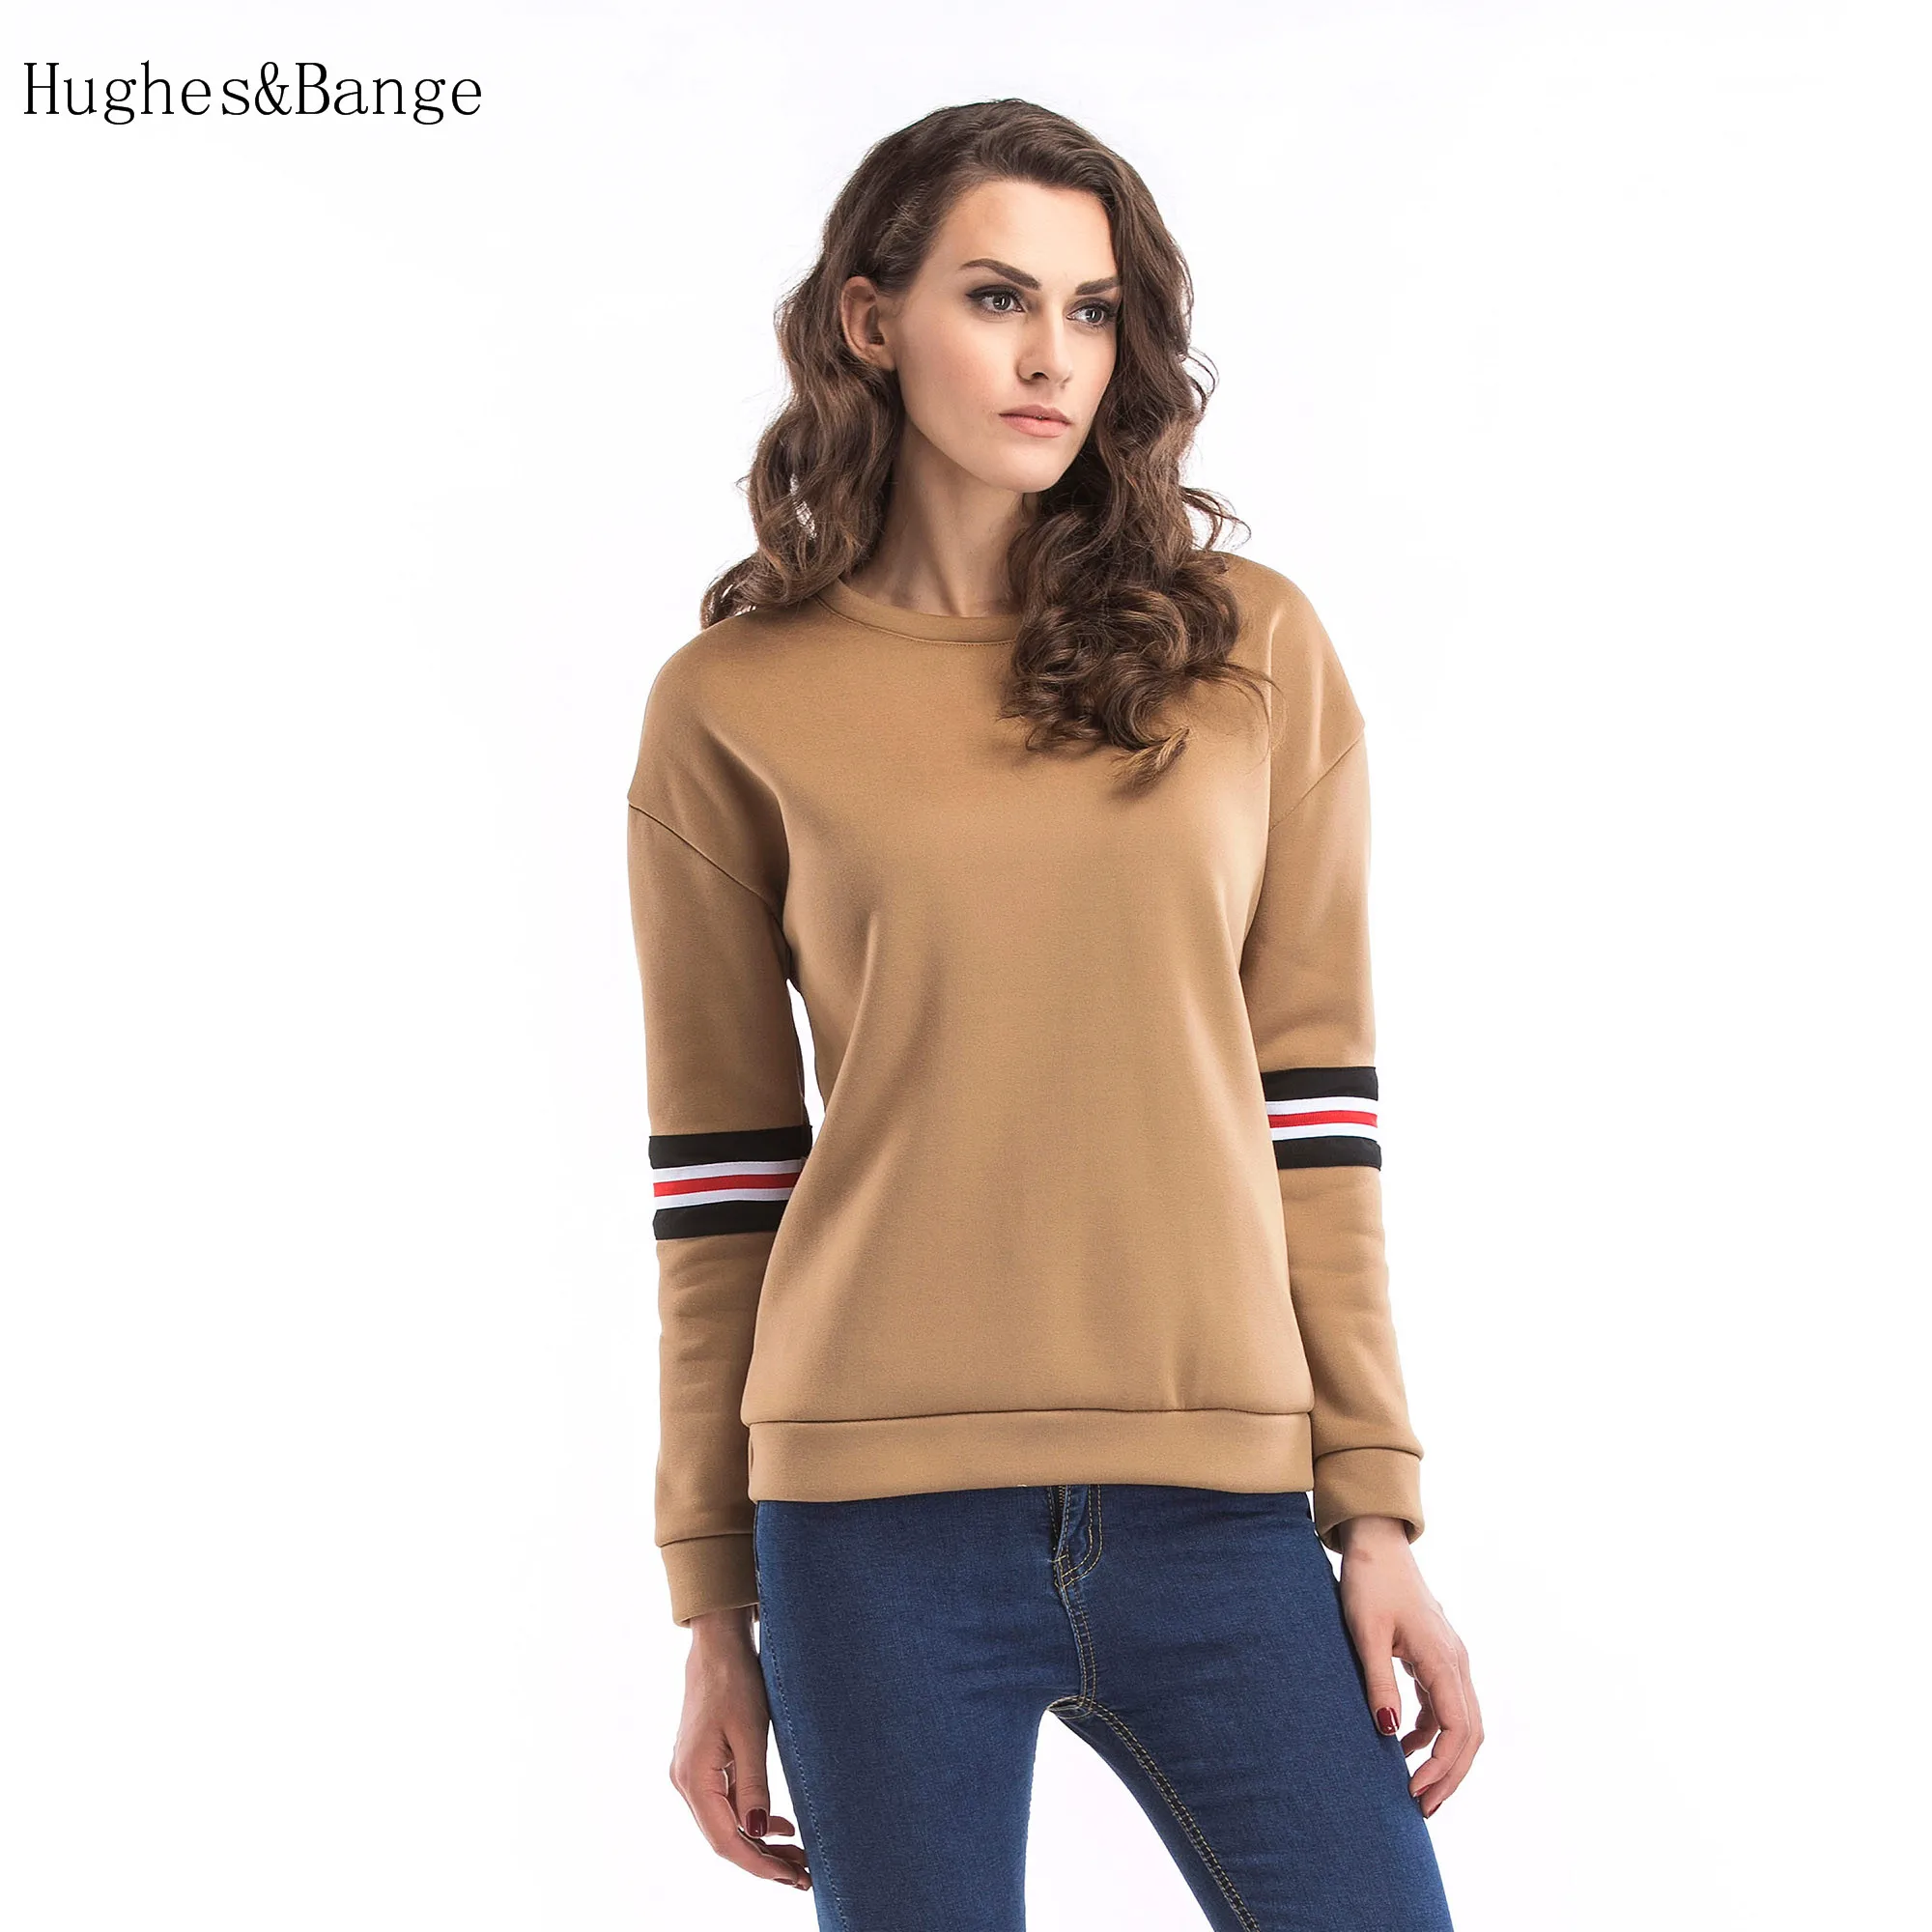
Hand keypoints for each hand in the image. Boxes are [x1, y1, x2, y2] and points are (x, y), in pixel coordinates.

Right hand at [669, 1607, 811, 1892]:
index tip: (792, 1877)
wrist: (717, 1646)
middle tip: (805, 1874)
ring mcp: (691, 1775)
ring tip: (798, 1856)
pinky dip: (752, 1819)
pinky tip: (779, 1825)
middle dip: (764, 1860)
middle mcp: (685, 1783)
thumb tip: (759, 1832)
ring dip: (760, 1843)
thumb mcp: (751, 1732)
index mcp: (694, 1778)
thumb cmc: (736, 1681)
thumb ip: (754, 1785)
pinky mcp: (702, 1766)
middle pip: (725, 1838)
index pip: (726, 1840)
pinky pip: (725, 1805)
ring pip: (726, 1824)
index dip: (759, 1864)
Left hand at [1332, 1516, 1481, 1817]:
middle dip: (1450, 1774)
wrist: (1375, 1542)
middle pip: (1469, 1733)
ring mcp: (1451, 1659)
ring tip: (1416, 1789)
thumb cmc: (1369, 1581)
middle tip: (1421, 1808)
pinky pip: (1445, 1705)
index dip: (1443, 1766)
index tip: (1415, 1790)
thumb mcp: (1366, 1632)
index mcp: (1443, 1658)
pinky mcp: (1438, 1656)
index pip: (1458, 1728)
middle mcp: (1456, 1662)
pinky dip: (1432, 1732)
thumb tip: (1388, 1733)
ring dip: (1444, 1757)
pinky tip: (1403, 1744)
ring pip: (1462, 1722)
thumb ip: (1378, 1681)